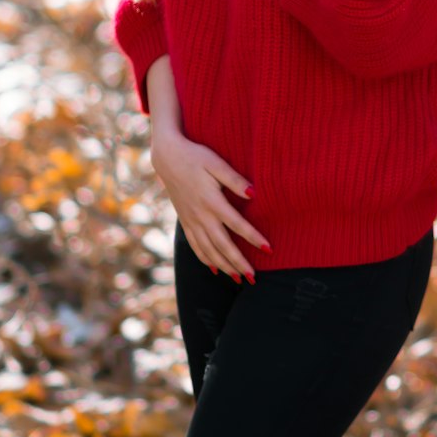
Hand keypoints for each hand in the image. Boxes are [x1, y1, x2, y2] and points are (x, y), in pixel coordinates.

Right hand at [150, 130, 269, 281]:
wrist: (167, 157)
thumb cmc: (196, 156)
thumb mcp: (216, 163)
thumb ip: (235, 180)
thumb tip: (253, 194)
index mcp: (211, 201)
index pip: (237, 224)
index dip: (254, 238)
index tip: (269, 249)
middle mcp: (200, 215)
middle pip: (222, 245)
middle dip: (238, 263)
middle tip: (254, 278)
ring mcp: (191, 220)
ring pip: (208, 250)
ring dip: (223, 266)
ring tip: (238, 279)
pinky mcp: (185, 221)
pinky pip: (194, 246)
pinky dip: (205, 260)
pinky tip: (214, 269)